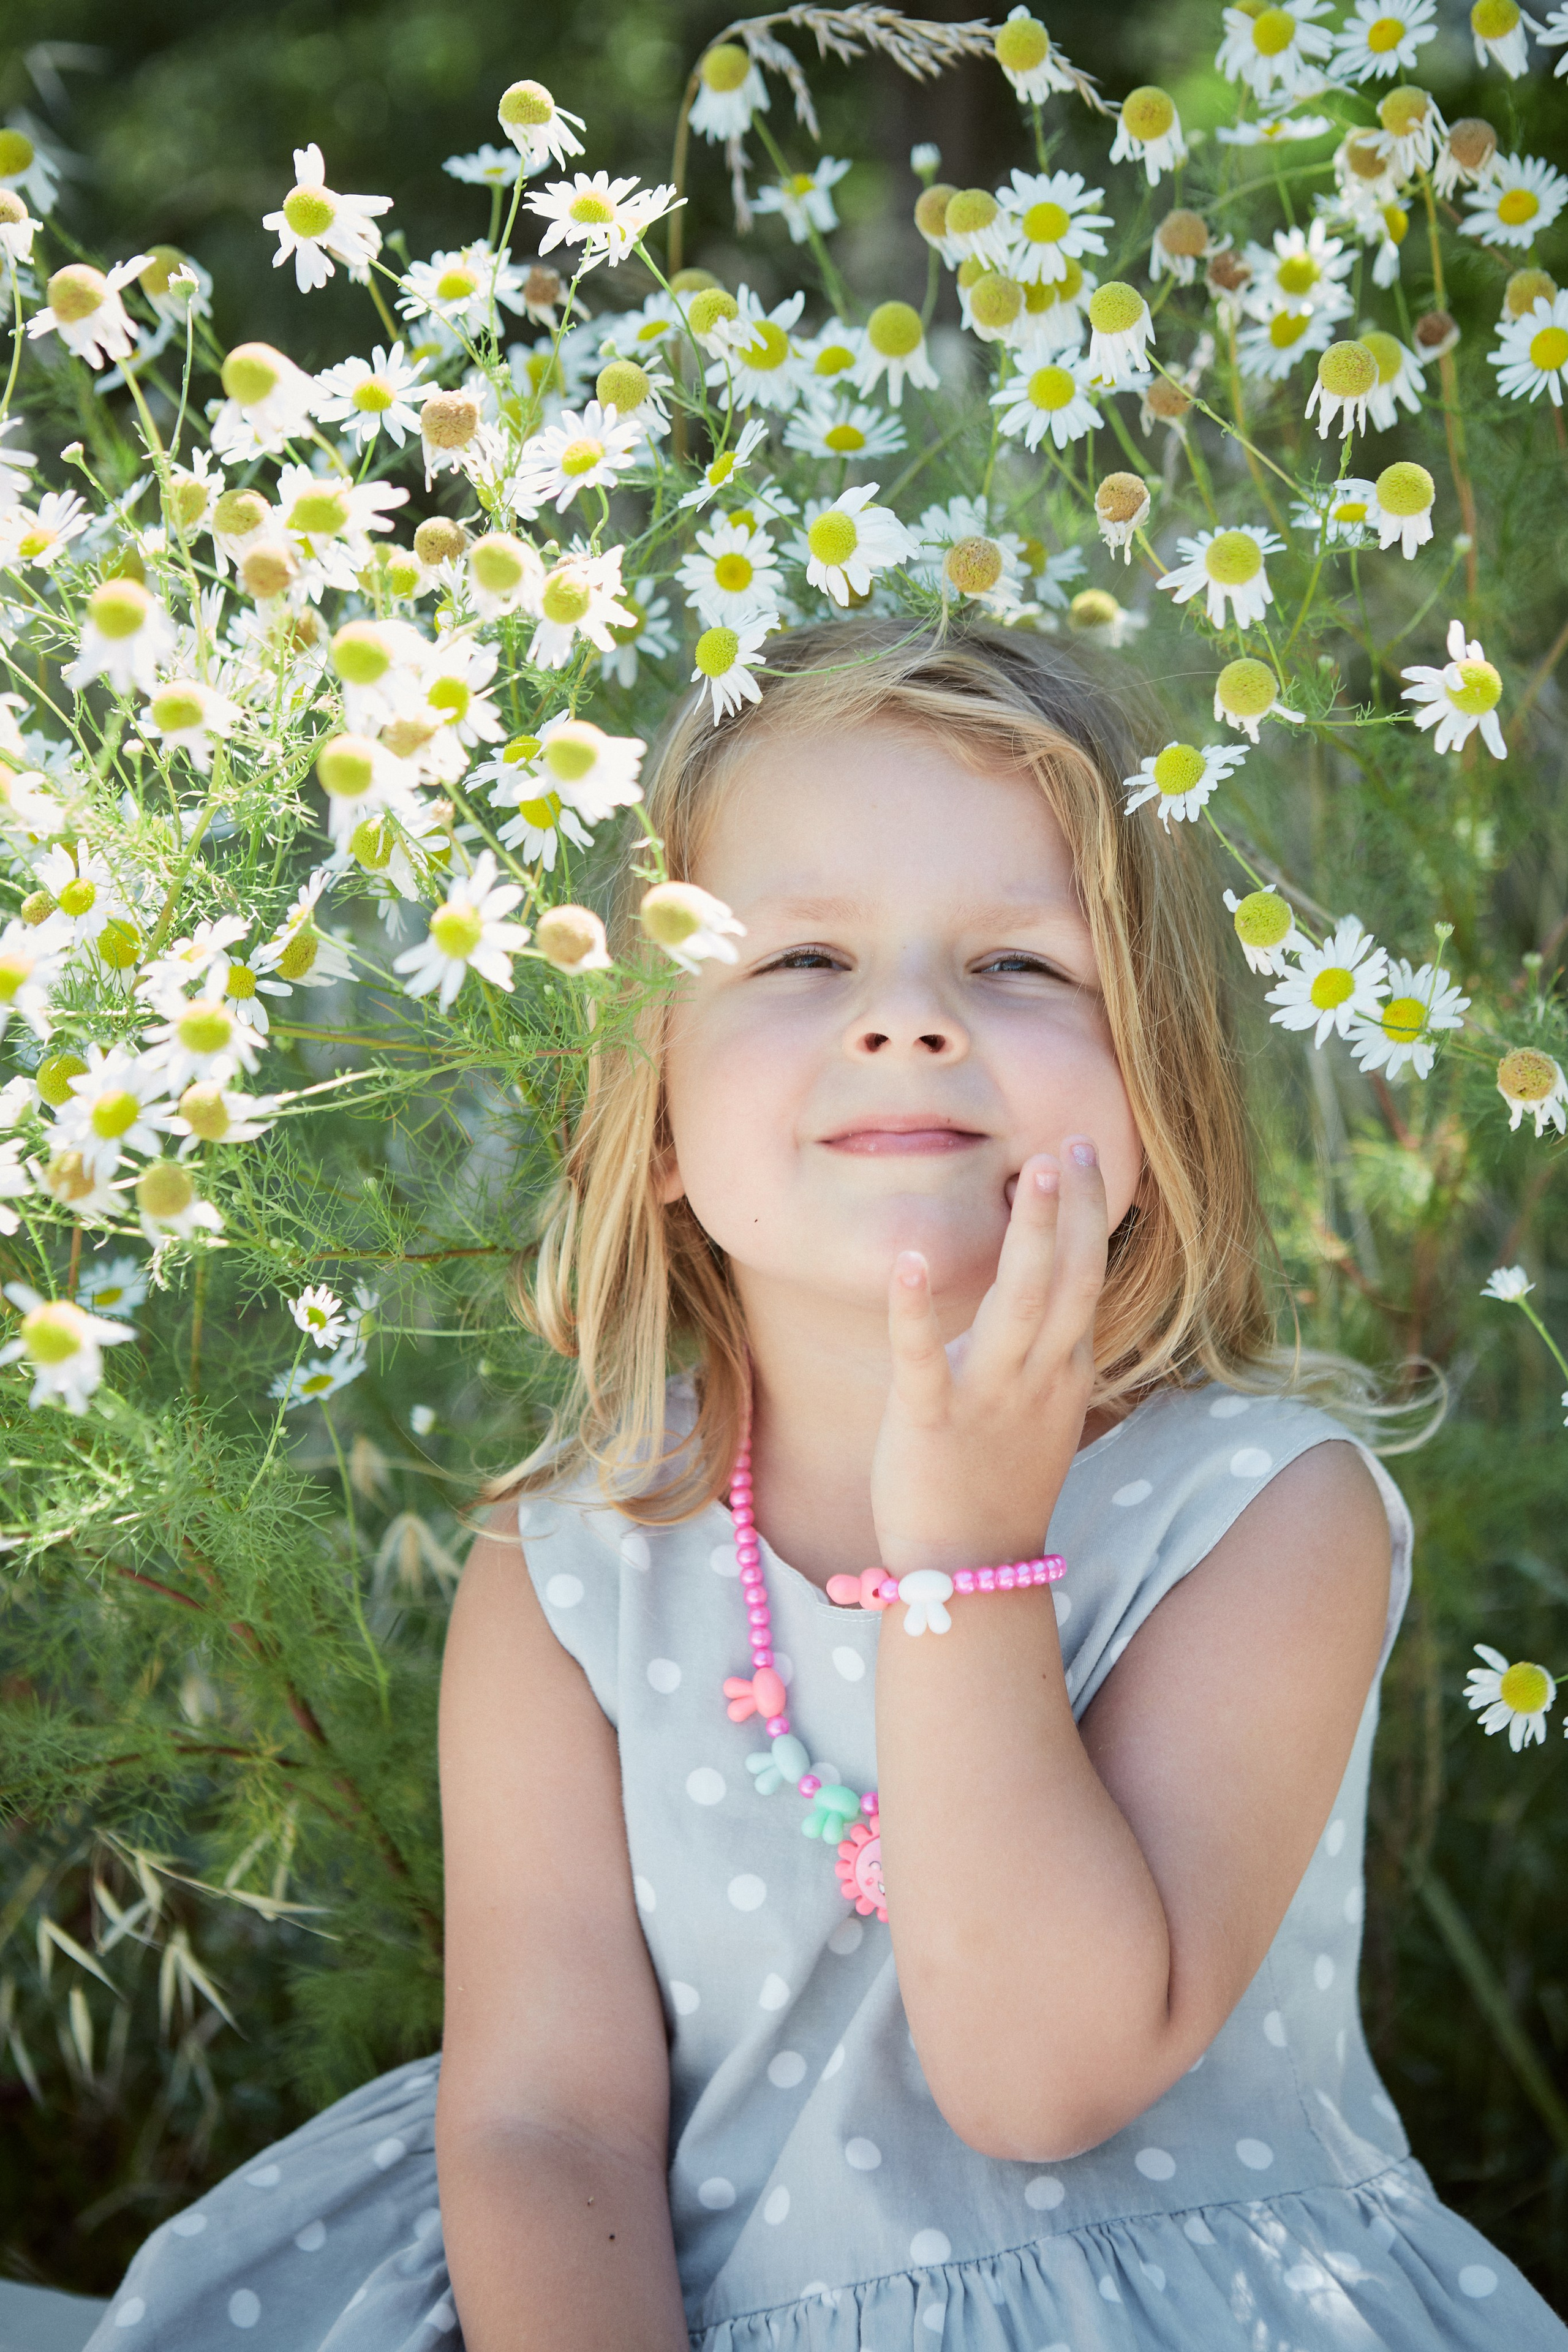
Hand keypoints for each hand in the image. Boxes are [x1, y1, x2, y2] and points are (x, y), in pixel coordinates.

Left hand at [870, 1140, 1107, 1573]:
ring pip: (1019, 1304)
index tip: (1084, 1149)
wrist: (973, 1568)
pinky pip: (924, 1357)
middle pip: (1070, 1279)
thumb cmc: (1000, 1480)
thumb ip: (1049, 1346)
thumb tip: (1053, 1287)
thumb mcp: (1043, 1406)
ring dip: (1030, 1235)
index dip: (1088, 1212)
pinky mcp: (931, 1418)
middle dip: (1075, 1209)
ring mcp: (988, 1396)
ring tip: (1031, 1171)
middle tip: (1073, 1142)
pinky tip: (910, 1260)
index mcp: (1065, 1370)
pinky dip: (916, 1309)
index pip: (1087, 1277)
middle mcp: (1039, 1376)